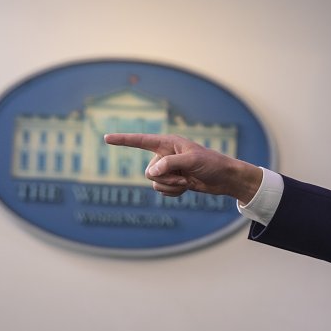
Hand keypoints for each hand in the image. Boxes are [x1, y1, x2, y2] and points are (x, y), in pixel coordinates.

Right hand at [103, 133, 262, 202]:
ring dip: (170, 186)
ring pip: (154, 183)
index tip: (106, 138)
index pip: (141, 141)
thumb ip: (170, 164)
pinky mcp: (172, 181)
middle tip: (185, 176)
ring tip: (187, 182)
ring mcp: (168, 169)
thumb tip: (152, 172)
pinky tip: (186, 188)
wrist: (224, 178)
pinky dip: (173, 192)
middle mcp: (164, 155)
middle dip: (166, 178)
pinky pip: (161, 191)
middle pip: (149, 171)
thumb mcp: (192, 161)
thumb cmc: (211, 164)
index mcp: (168, 143)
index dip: (123, 140)